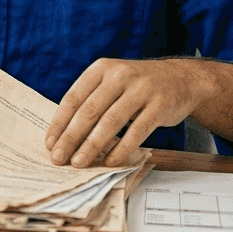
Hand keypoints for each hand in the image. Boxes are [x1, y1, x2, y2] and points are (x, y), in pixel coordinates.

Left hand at [44, 58, 216, 167]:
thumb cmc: (138, 85)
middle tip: (59, 158)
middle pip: (89, 111)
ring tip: (79, 162)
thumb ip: (91, 100)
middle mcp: (120, 75)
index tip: (50, 143)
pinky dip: (121, 148)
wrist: (182, 79)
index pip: (73, 98)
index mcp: (101, 69)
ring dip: (91, 146)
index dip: (59, 123)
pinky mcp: (159, 106)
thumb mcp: (112, 81)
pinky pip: (137, 131)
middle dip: (71, 138)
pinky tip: (110, 161)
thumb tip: (64, 134)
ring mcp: (141, 89)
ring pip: (110, 122)